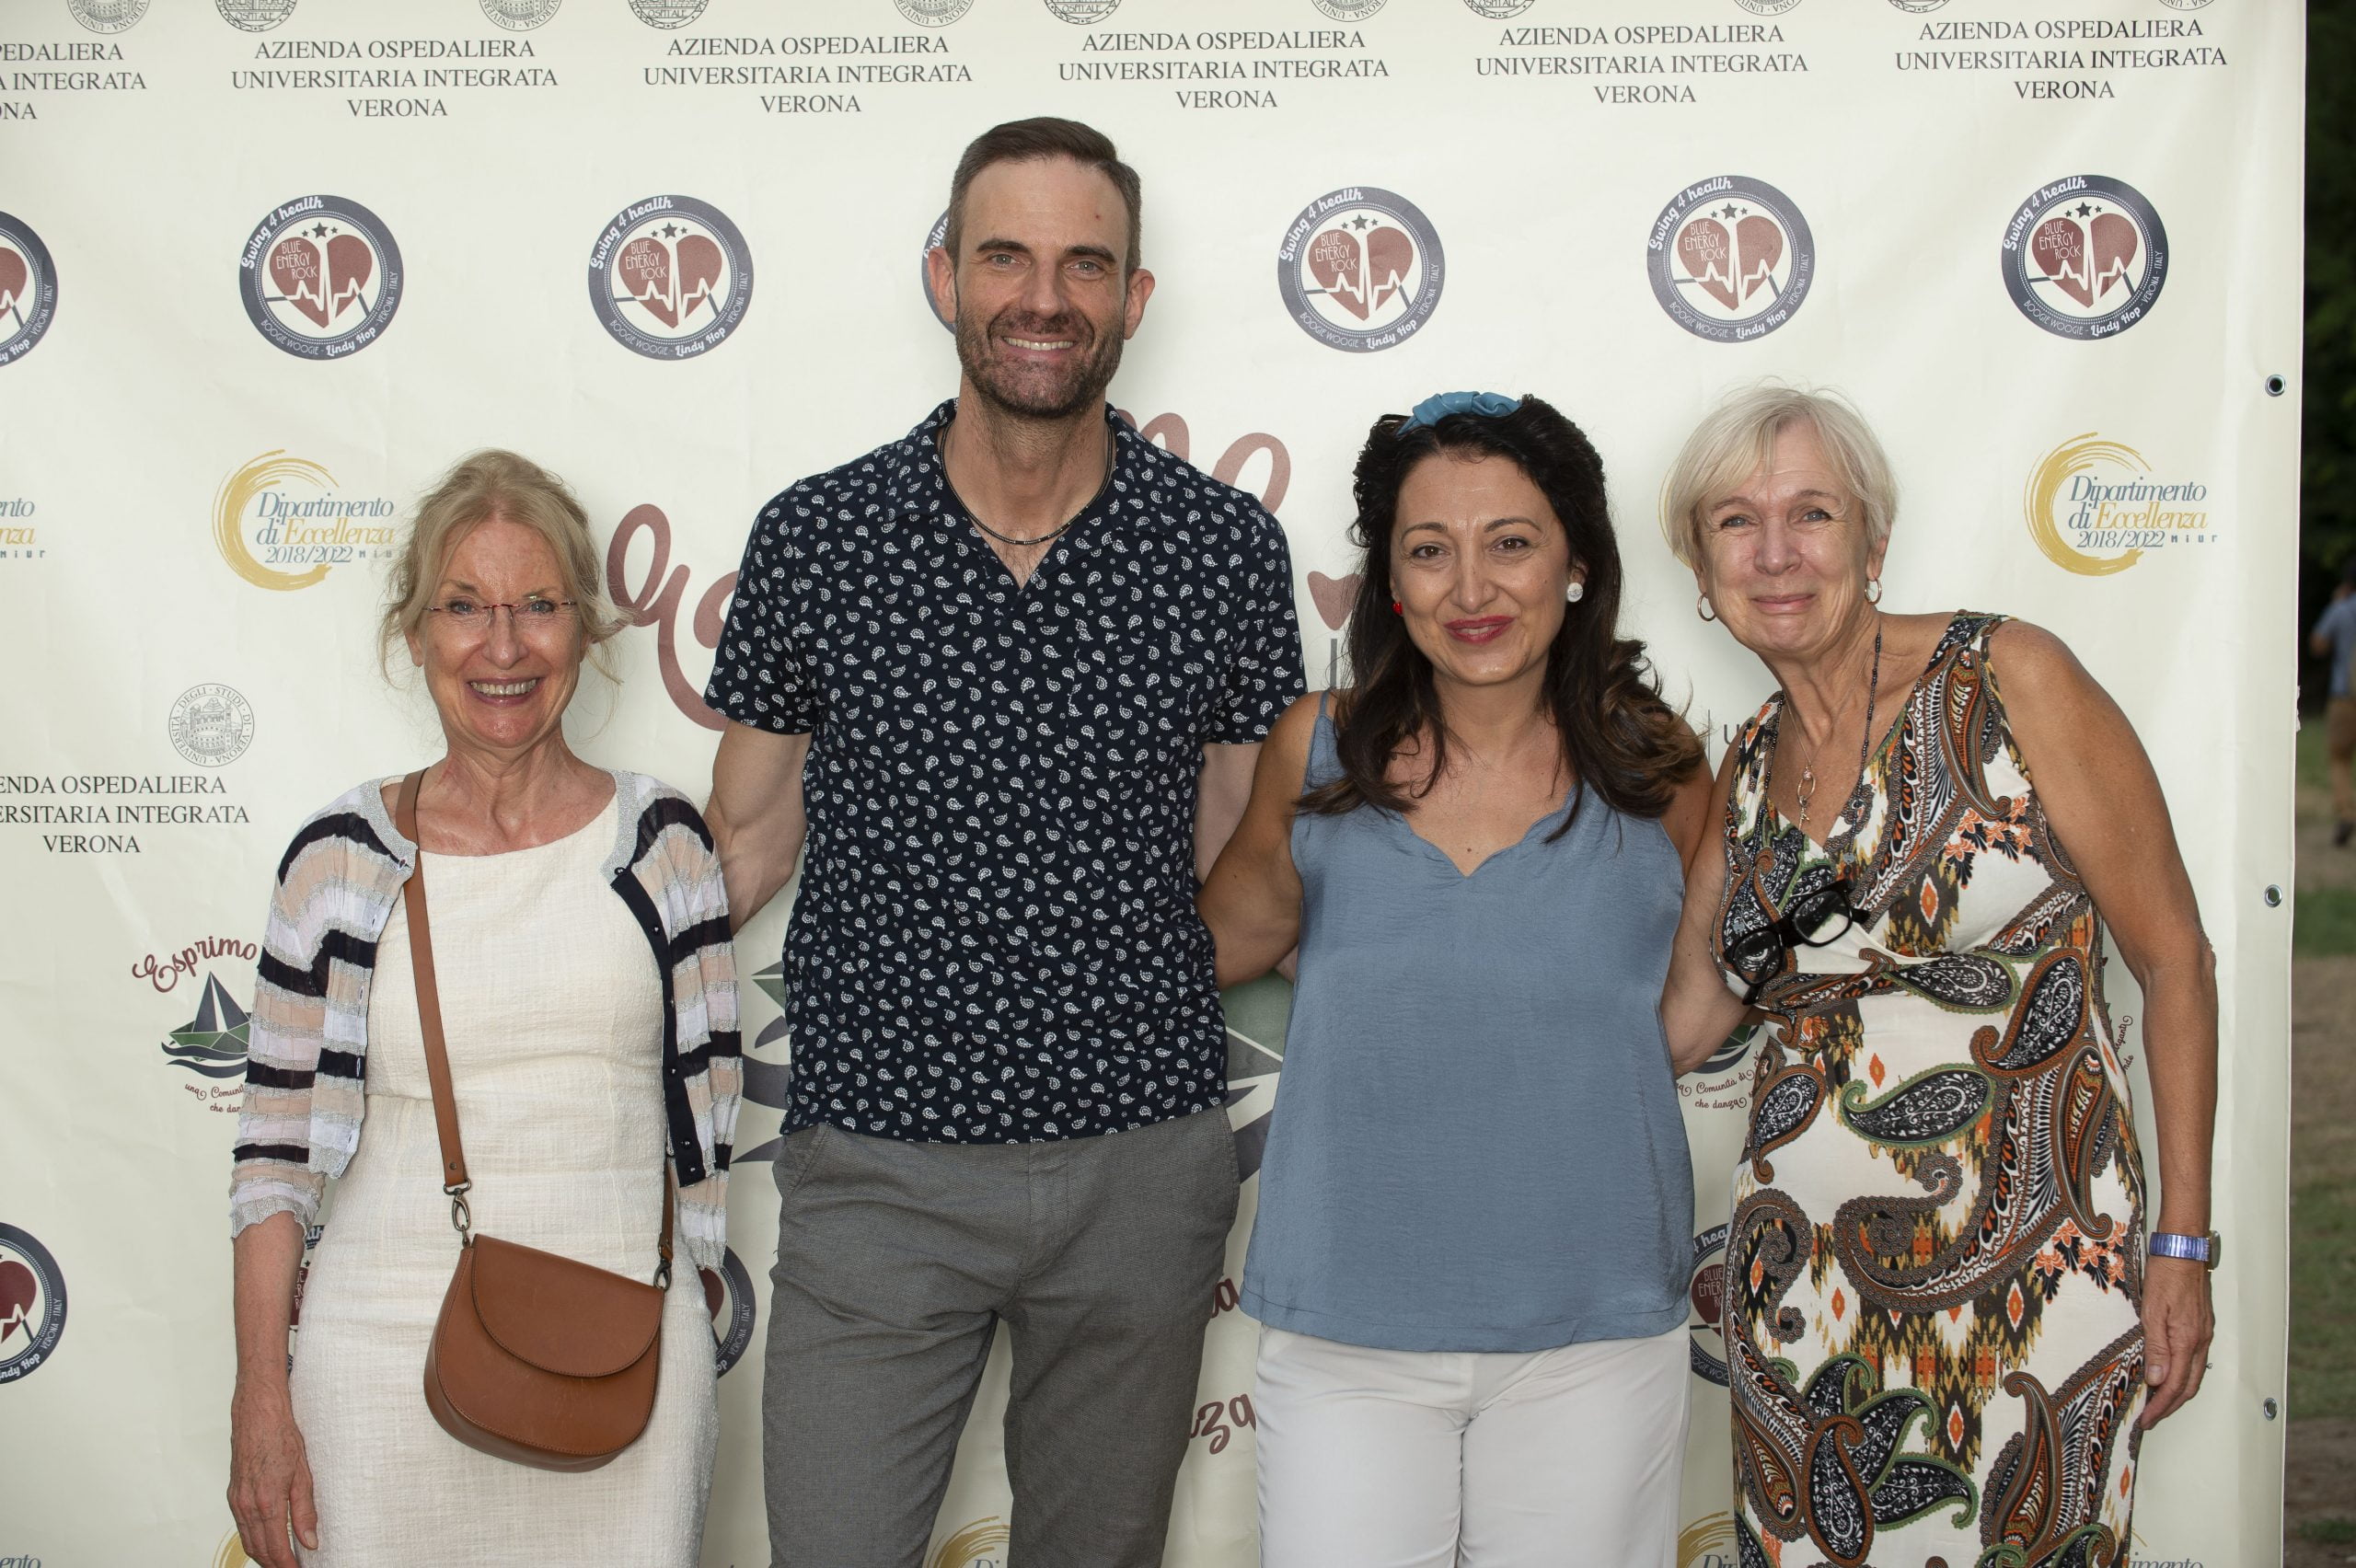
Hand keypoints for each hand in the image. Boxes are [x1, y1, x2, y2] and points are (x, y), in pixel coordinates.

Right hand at [228, 1385, 318, 1567]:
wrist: (258, 1414)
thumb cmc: (282, 1437)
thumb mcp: (303, 1474)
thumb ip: (305, 1511)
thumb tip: (310, 1540)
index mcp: (267, 1502)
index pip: (276, 1547)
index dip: (287, 1565)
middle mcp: (247, 1505)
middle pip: (258, 1549)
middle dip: (274, 1564)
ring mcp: (237, 1500)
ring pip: (248, 1540)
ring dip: (263, 1554)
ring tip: (281, 1561)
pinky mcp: (234, 1494)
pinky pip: (242, 1526)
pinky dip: (254, 1539)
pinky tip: (266, 1539)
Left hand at [2138, 1255, 2214, 1427]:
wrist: (2184, 1251)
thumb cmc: (2166, 1275)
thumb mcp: (2152, 1311)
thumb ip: (2156, 1348)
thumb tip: (2156, 1381)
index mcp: (2186, 1340)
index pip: (2175, 1386)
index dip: (2161, 1407)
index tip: (2146, 1420)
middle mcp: (2199, 1342)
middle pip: (2188, 1387)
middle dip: (2170, 1407)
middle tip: (2150, 1419)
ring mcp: (2203, 1335)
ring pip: (2194, 1375)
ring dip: (2177, 1394)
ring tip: (2158, 1404)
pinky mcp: (2202, 1327)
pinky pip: (2195, 1361)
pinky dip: (2183, 1376)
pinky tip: (2170, 1376)